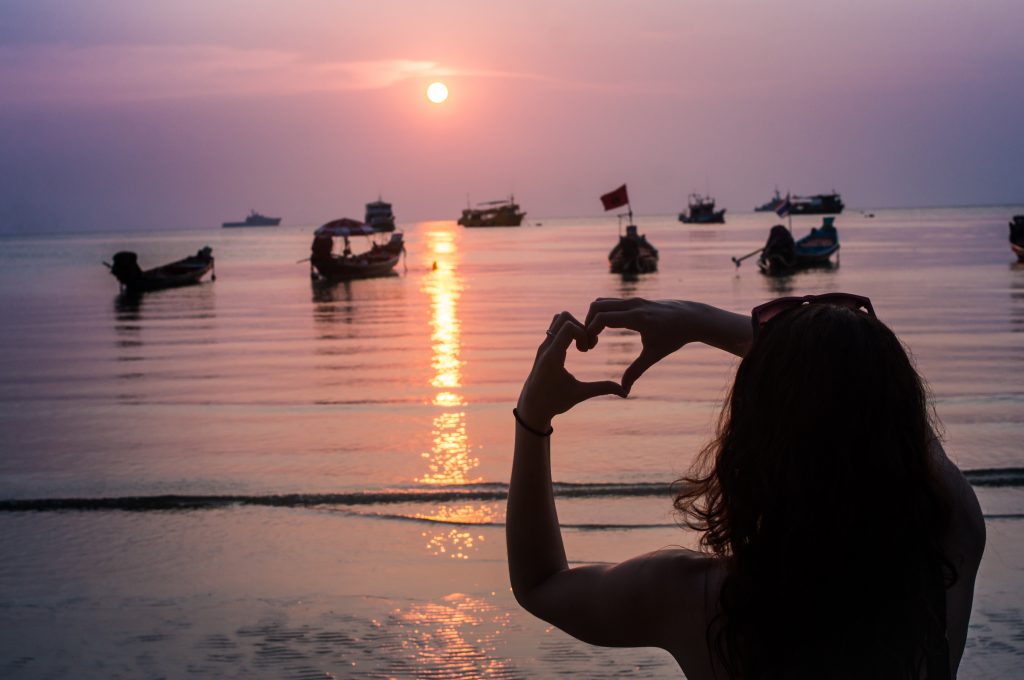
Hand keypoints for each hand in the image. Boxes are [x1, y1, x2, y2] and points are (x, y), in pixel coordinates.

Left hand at [517, 311, 625, 429]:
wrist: (531, 408)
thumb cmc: (554, 402)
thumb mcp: (579, 394)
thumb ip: (602, 389)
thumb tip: (625, 392)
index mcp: (553, 357)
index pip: (568, 327)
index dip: (584, 333)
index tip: (587, 350)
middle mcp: (545, 347)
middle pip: (563, 316)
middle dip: (580, 326)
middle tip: (586, 347)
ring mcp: (543, 346)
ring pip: (558, 319)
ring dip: (573, 327)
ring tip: (582, 346)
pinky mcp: (543, 347)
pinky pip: (555, 327)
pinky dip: (568, 331)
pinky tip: (575, 348)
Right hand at [585, 298, 693, 393]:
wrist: (692, 318)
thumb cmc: (674, 337)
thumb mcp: (654, 355)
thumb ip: (636, 371)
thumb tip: (624, 391)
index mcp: (636, 318)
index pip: (602, 318)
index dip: (590, 331)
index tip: (590, 347)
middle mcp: (632, 304)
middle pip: (597, 306)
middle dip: (587, 323)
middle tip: (590, 342)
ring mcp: (633, 299)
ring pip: (602, 301)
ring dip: (594, 317)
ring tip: (596, 337)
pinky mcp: (634, 300)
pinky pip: (610, 302)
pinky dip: (602, 313)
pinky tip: (606, 330)